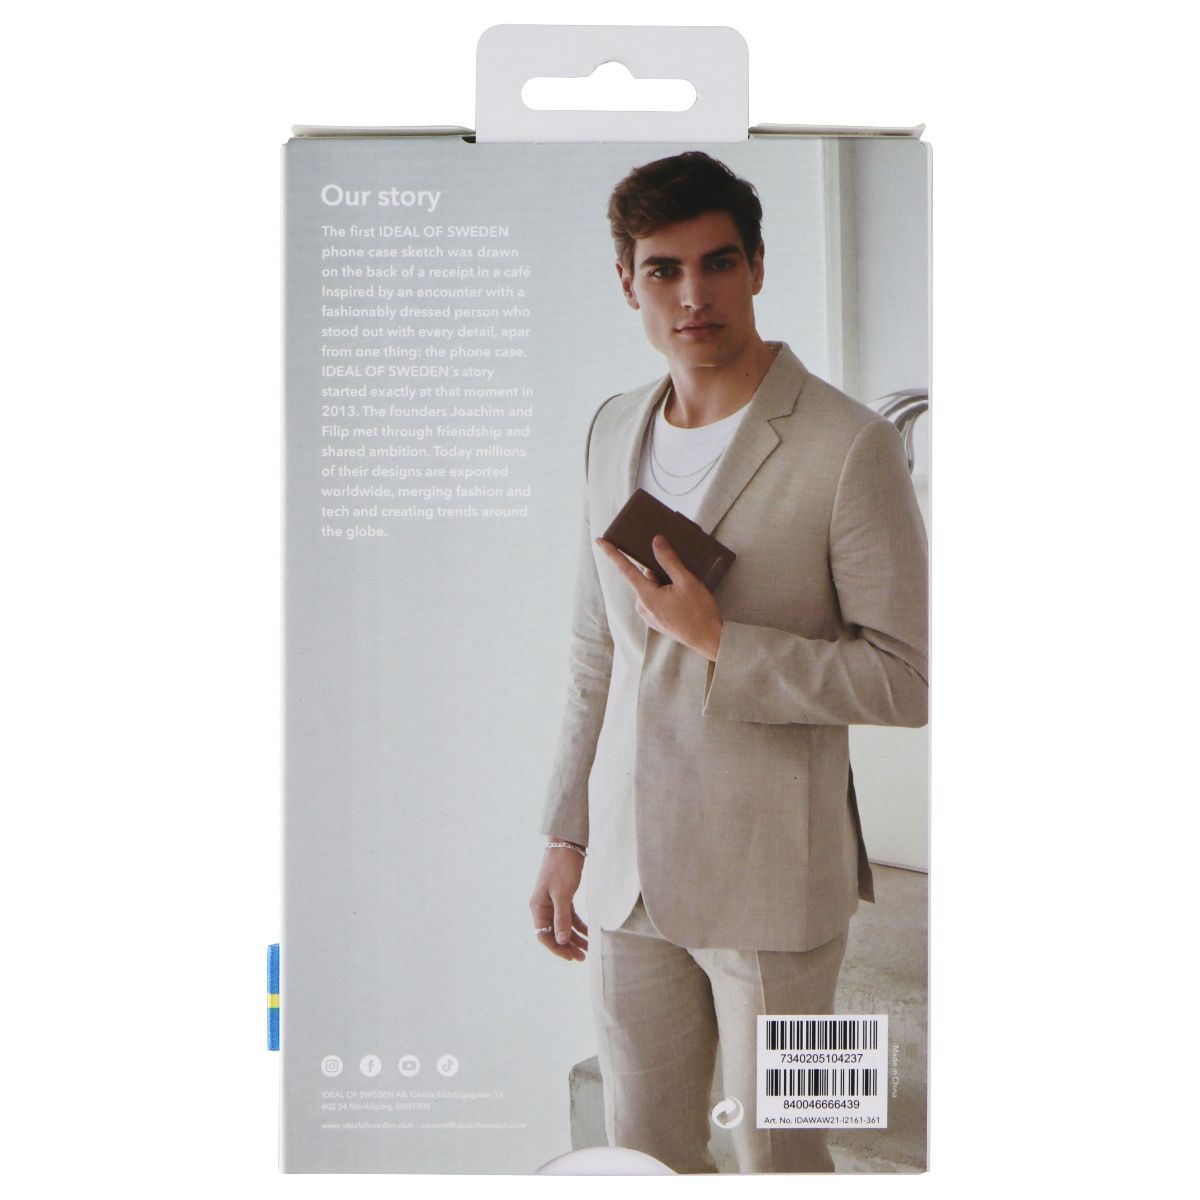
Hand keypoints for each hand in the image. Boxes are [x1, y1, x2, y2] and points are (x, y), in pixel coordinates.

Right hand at [529, 846, 588, 961]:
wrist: (567, 843)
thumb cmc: (562, 866)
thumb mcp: (563, 893)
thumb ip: (561, 918)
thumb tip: (560, 941)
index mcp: (538, 906)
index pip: (544, 935)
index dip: (557, 948)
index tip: (572, 957)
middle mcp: (543, 906)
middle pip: (553, 933)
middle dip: (567, 946)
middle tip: (583, 957)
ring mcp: (552, 901)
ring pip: (562, 926)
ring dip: (575, 938)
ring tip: (588, 949)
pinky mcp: (563, 895)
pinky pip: (569, 916)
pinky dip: (578, 925)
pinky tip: (589, 933)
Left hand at [597, 535, 723, 661]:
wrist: (708, 639)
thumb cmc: (699, 611)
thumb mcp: (686, 581)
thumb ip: (669, 560)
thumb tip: (656, 542)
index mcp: (646, 596)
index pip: (625, 569)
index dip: (612, 553)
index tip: (599, 541)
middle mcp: (642, 607)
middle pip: (644, 578)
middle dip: (659, 572)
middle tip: (679, 576)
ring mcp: (648, 616)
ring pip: (651, 589)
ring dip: (663, 584)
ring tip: (684, 592)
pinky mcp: (655, 621)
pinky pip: (655, 600)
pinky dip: (665, 595)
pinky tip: (681, 600)